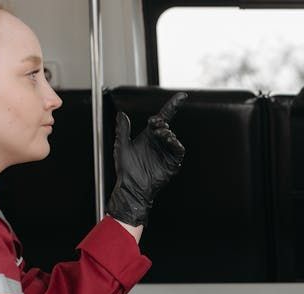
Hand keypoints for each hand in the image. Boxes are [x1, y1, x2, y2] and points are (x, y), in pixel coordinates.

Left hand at [106, 92, 187, 227]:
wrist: (131, 187)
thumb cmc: (126, 170)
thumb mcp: (121, 146)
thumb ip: (122, 129)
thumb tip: (122, 114)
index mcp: (149, 135)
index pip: (163, 117)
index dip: (172, 106)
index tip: (181, 97)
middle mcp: (159, 142)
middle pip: (167, 125)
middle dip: (162, 122)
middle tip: (154, 123)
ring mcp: (166, 152)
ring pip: (173, 137)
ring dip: (167, 133)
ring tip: (159, 133)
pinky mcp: (172, 163)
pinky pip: (178, 150)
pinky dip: (175, 144)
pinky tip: (168, 140)